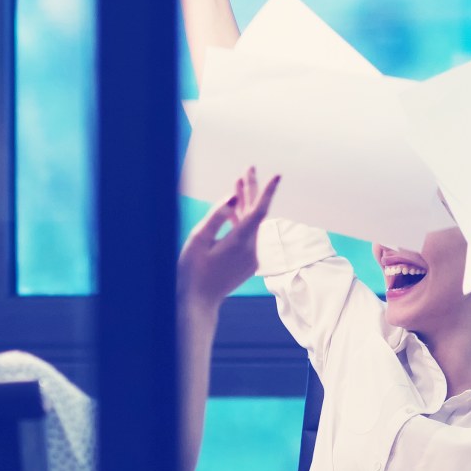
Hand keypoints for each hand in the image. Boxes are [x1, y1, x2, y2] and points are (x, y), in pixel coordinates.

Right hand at [178, 166, 278, 314]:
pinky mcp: (247, 262)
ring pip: (251, 224)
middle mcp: (251, 249)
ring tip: (238, 182)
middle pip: (256, 214)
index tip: (277, 176)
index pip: (259, 211)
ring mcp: (251, 257)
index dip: (267, 192)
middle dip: (251, 190)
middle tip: (249, 168)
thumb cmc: (192, 271)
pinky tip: (231, 211)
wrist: (197, 302)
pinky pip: (247, 236)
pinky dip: (240, 221)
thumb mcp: (199, 239)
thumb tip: (232, 198)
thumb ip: (217, 216)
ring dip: (244, 205)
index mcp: (240, 242)